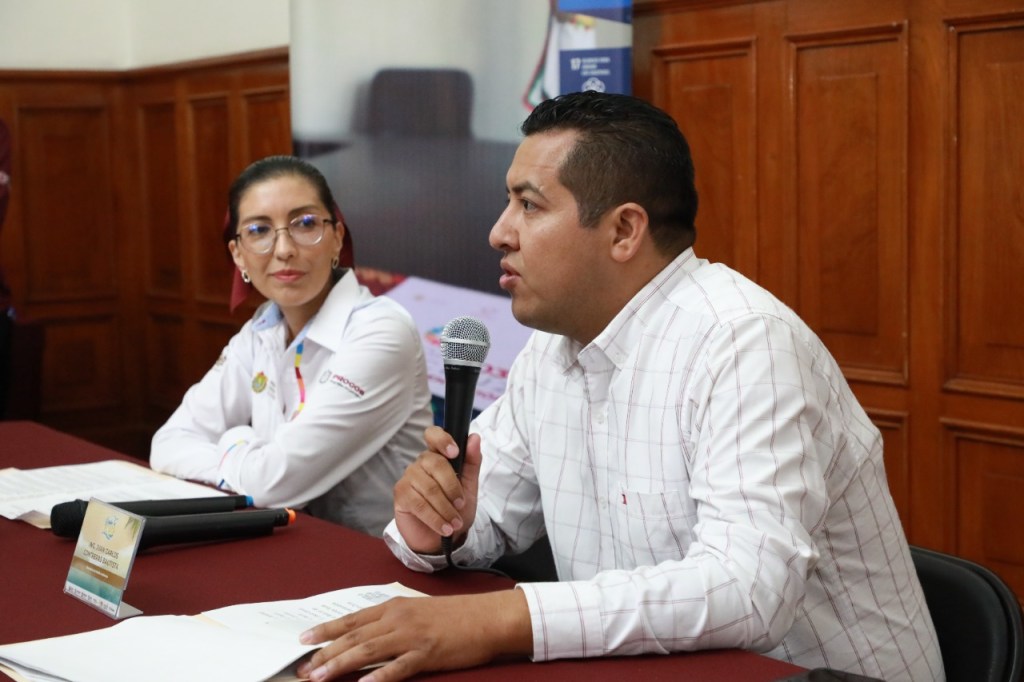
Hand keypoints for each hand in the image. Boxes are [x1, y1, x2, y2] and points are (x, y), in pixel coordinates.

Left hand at [296, 590, 531, 681]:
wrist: (486, 617)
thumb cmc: (454, 615)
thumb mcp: (417, 610)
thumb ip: (391, 621)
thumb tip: (365, 636)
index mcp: (394, 607)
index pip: (352, 620)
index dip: (326, 630)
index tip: (303, 641)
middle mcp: (398, 619)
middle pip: (354, 637)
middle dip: (325, 653)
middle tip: (303, 668)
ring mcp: (412, 636)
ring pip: (368, 651)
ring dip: (340, 665)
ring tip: (320, 677)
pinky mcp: (427, 654)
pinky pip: (398, 667)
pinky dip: (379, 677)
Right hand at [392, 426, 482, 553]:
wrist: (441, 537)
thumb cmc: (455, 509)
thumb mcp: (470, 487)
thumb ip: (472, 462)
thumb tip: (474, 438)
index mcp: (438, 456)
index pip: (433, 435)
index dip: (442, 440)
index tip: (455, 453)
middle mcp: (421, 463)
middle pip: (435, 463)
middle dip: (452, 487)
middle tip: (461, 504)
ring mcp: (408, 478)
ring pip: (429, 487)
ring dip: (445, 508)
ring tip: (455, 523)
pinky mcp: (400, 495)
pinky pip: (419, 504)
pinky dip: (435, 518)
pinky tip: (444, 528)